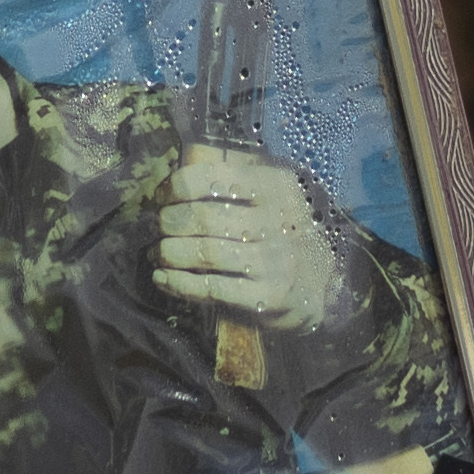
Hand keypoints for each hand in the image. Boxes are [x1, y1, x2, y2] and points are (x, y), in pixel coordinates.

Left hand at [144, 151, 341, 335]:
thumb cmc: (280, 234)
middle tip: (158, 228)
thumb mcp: (269, 198)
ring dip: (169, 253)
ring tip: (157, 254)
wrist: (317, 286)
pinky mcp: (268, 296)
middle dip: (169, 222)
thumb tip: (174, 181)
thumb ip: (231, 183)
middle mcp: (278, 220)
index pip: (213, 176)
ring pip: (206, 253)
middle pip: (205, 217)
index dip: (177, 186)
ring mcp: (274, 260)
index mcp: (275, 186)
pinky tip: (163, 279)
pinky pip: (212, 288)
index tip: (161, 197)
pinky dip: (179, 283)